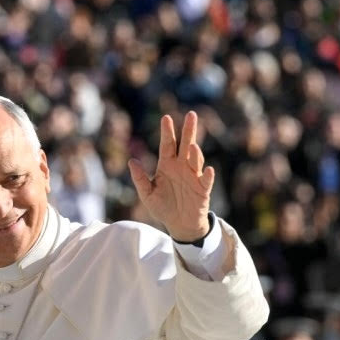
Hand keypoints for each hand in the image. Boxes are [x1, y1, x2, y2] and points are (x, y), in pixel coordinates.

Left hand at [128, 111, 214, 241]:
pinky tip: (207, 169)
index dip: (167, 131)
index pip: (167, 145)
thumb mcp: (147, 194)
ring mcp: (193, 176)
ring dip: (195, 153)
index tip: (166, 117)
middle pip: (185, 145)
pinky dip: (207, 175)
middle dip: (189, 130)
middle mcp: (182, 167)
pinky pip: (206, 180)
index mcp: (167, 165)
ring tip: (192, 146)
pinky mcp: (203, 189)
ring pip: (196, 160)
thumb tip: (131, 161)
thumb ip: (139, 179)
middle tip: (191, 115)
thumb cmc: (162, 206)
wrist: (178, 224)